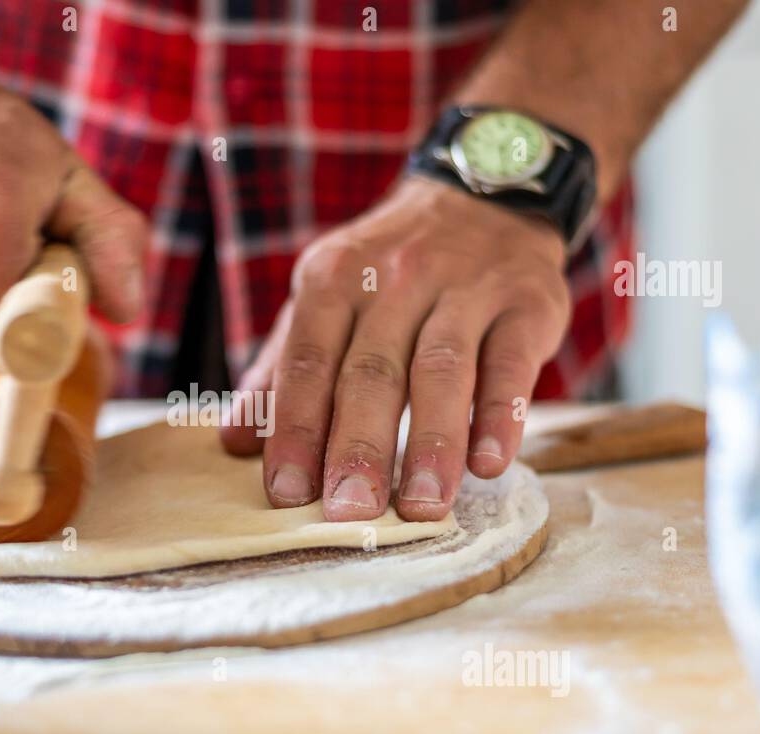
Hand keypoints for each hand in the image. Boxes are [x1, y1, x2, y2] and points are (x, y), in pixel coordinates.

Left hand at [221, 177, 569, 521]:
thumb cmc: (390, 269)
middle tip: (350, 514)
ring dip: (430, 443)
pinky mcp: (524, 304)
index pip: (308, 362)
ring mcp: (463, 290)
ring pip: (441, 371)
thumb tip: (235, 442)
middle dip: (358, 448)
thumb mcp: (325, 298)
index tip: (287, 494)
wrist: (485, 195)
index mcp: (332, 280)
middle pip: (371, 373)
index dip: (296, 429)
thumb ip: (282, 370)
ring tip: (421, 507)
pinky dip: (501, 416)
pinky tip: (489, 464)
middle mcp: (393, 279)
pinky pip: (510, 365)